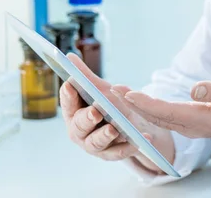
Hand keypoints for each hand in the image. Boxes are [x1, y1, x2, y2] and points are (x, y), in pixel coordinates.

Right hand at [60, 53, 174, 172]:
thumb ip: (85, 76)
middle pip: (80, 126)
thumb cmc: (108, 106)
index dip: (68, 95)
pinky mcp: (110, 154)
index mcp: (74, 113)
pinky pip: (118, 153)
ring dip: (105, 135)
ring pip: (96, 142)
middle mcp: (79, 131)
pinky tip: (141, 138)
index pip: (68, 104)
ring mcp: (94, 145)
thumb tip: (69, 55)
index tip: (70, 84)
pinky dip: (129, 146)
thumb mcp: (99, 89)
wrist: (128, 125)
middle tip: (96, 111)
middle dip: (87, 118)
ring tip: (114, 129)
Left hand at [122, 82, 210, 173]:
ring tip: (113, 92)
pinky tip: (132, 99)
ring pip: (153, 117)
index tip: (127, 95)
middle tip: (108, 90)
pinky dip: (143, 107)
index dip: (146, 104)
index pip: (166, 112)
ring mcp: (185, 126)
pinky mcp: (184, 122)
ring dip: (133, 106)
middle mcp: (187, 126)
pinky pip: (159, 116)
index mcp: (199, 120)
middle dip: (130, 105)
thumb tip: (192, 89)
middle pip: (153, 116)